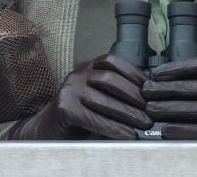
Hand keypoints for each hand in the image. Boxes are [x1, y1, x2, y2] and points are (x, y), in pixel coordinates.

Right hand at [7, 53, 150, 139]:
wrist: (46, 130)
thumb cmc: (77, 115)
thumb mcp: (95, 97)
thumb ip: (113, 92)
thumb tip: (146, 98)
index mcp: (86, 68)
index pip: (112, 61)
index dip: (133, 72)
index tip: (149, 87)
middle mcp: (76, 75)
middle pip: (110, 80)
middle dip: (134, 96)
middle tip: (150, 112)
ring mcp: (69, 90)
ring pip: (103, 99)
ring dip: (128, 113)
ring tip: (144, 125)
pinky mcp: (64, 108)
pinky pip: (93, 118)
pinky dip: (113, 128)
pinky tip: (126, 135)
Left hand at [142, 57, 196, 138]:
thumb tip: (173, 85)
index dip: (176, 67)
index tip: (158, 71)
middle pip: (191, 88)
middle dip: (163, 88)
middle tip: (145, 89)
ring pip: (190, 109)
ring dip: (166, 108)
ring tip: (150, 108)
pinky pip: (196, 132)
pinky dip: (178, 130)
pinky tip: (166, 129)